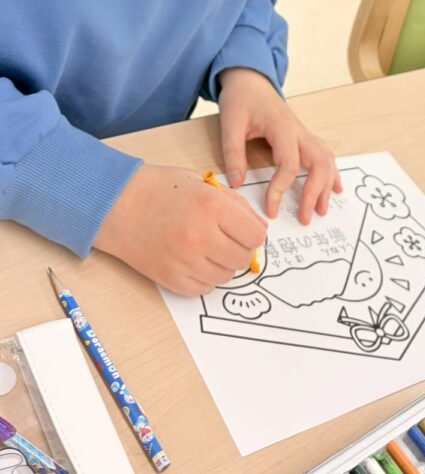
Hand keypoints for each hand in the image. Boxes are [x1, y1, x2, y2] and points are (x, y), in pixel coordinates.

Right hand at [94, 164, 266, 295]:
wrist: (117, 205)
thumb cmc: (159, 189)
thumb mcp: (202, 184)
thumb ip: (235, 205)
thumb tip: (260, 228)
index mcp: (211, 207)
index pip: (255, 236)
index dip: (253, 233)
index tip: (244, 230)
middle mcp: (200, 237)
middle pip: (243, 259)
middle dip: (240, 249)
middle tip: (226, 238)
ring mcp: (184, 261)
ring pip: (225, 276)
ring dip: (223, 264)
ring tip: (207, 247)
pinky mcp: (170, 279)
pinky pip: (204, 289)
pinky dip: (204, 277)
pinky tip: (194, 259)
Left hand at [218, 68, 342, 222]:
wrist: (250, 80)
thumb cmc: (241, 99)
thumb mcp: (230, 124)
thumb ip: (233, 153)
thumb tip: (236, 183)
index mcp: (282, 127)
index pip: (289, 163)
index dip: (281, 188)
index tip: (271, 209)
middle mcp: (299, 131)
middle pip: (319, 163)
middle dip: (314, 192)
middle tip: (304, 217)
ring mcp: (304, 133)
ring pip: (326, 160)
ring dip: (327, 185)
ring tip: (321, 210)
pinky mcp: (303, 137)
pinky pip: (324, 155)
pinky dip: (331, 173)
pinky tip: (335, 189)